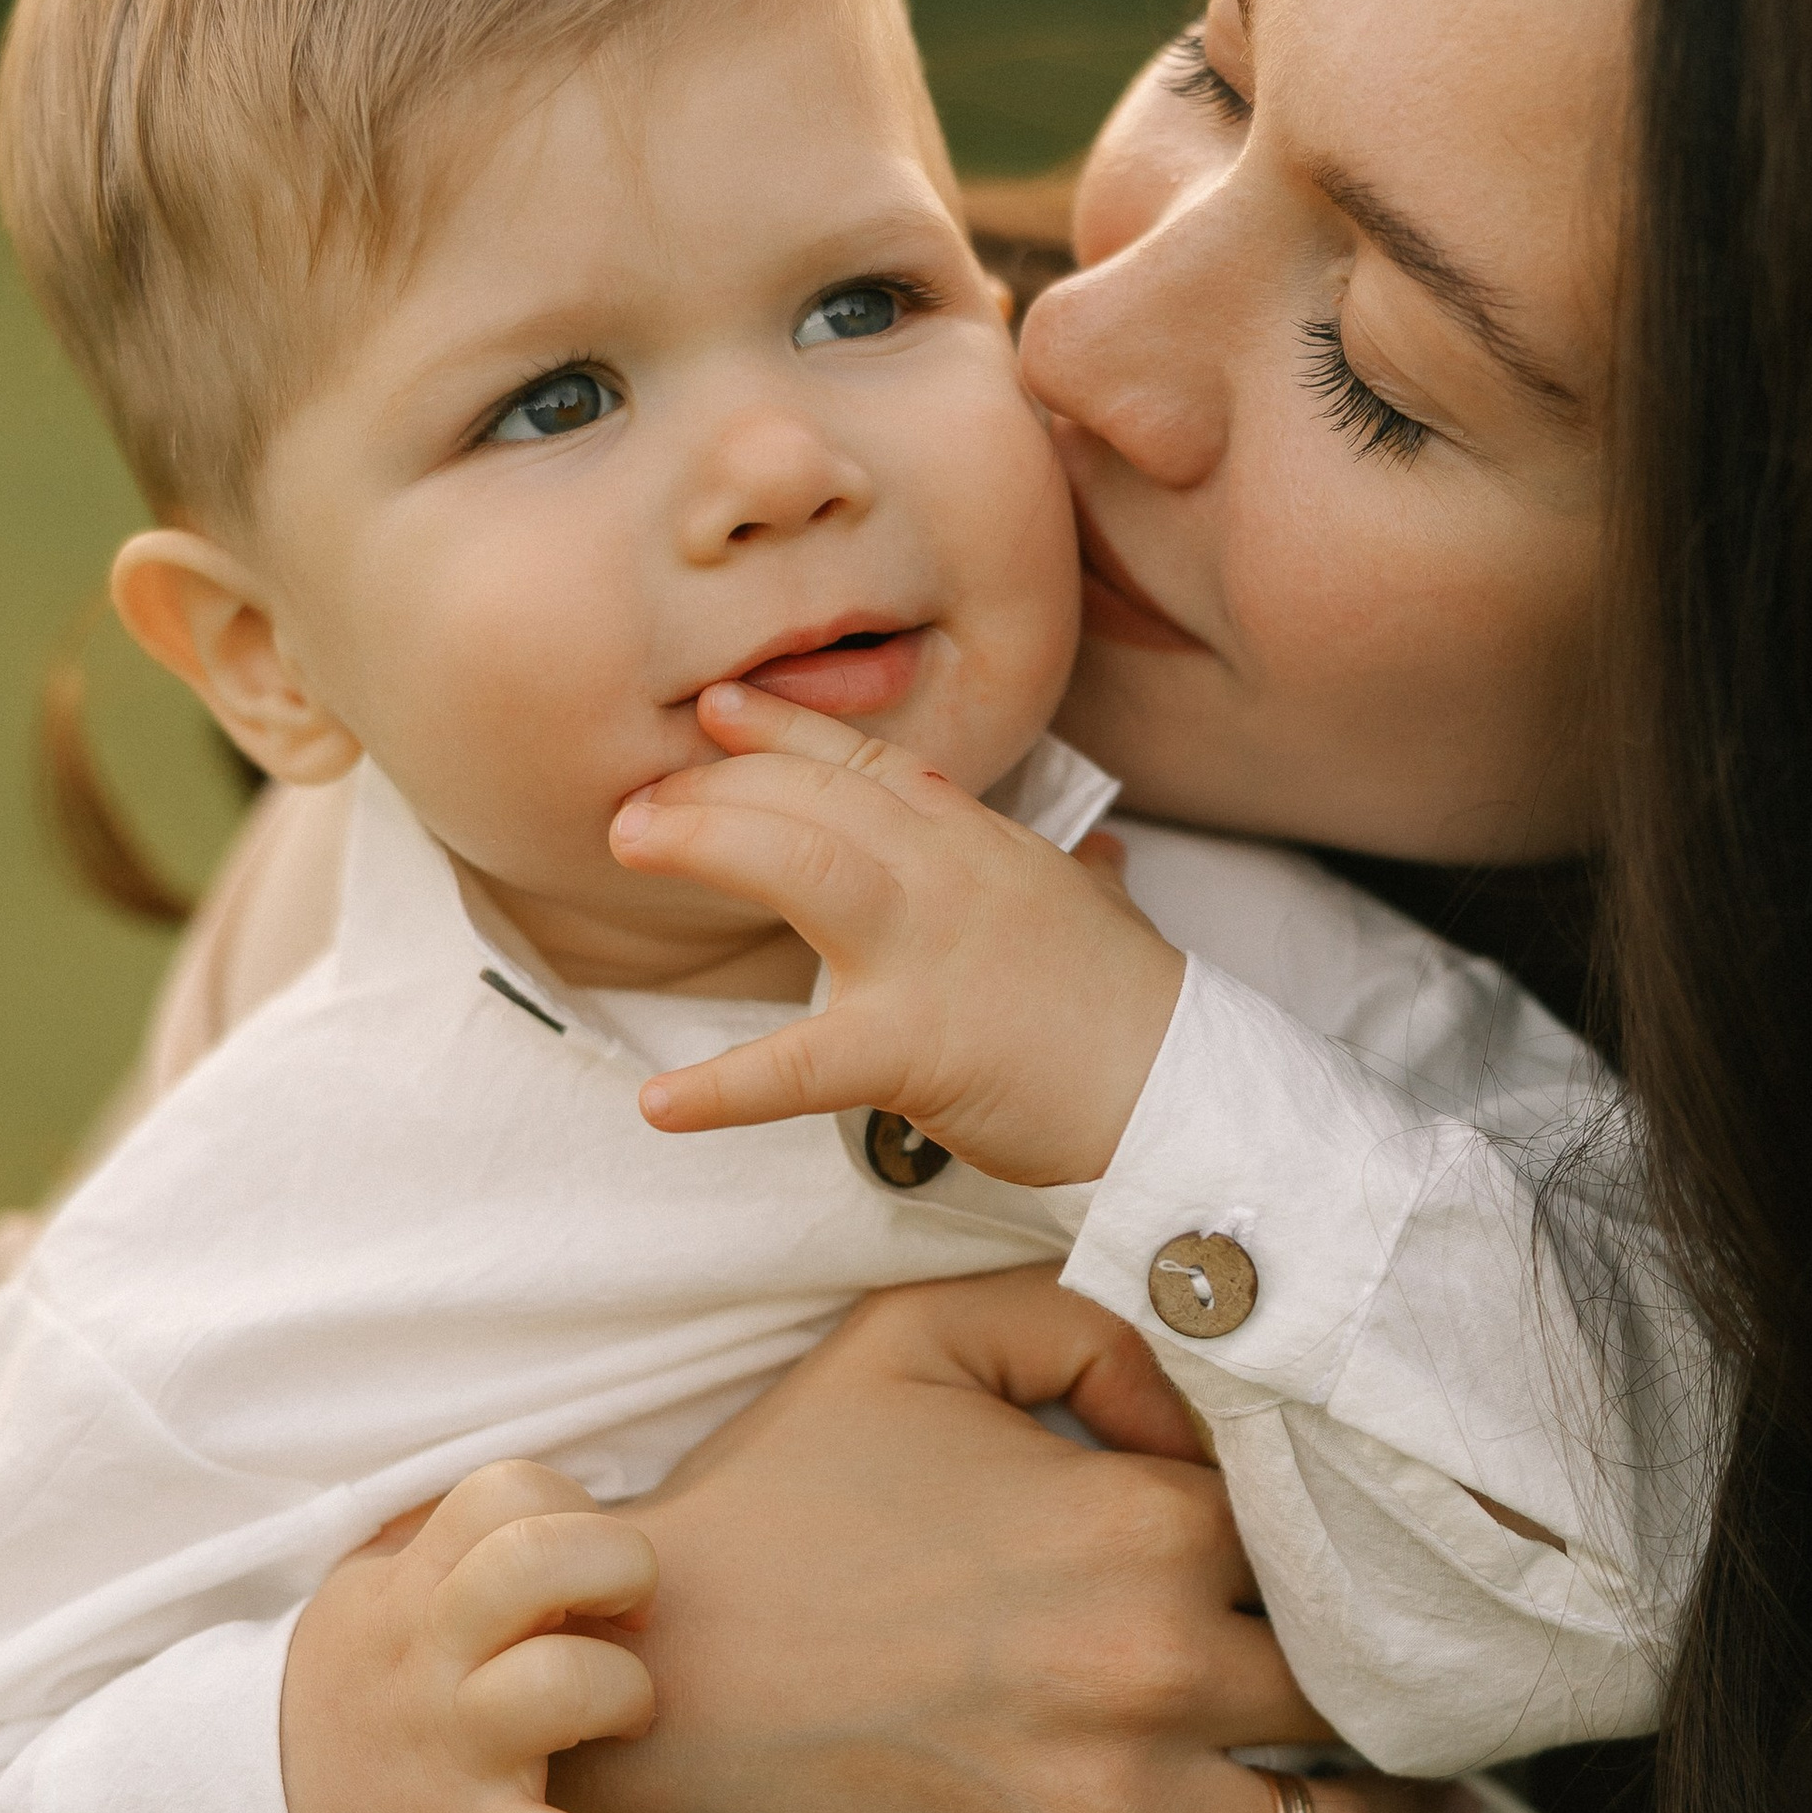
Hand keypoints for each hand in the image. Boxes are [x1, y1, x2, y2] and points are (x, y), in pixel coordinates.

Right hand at [280, 1461, 720, 1812]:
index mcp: (411, 1586)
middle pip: (537, 1562)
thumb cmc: (355, 1688)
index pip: (507, 1491)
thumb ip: (449, 1540)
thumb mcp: (370, 1590)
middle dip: (621, 1568)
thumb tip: (550, 1495)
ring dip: (629, 1693)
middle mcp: (430, 1656)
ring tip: (627, 1716)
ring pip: (563, 1686)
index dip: (574, 1507)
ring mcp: (451, 1751)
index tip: (584, 1560)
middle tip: (630, 1615)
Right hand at [554, 1268, 1473, 1812]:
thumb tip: (1207, 1386)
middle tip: (1442, 1676)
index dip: (1341, 1528)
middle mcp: (1158, 1672)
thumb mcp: (920, 1338)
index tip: (1367, 1536)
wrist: (639, 1673)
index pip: (1314, 1529)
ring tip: (1443, 1806)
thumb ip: (1090, 1320)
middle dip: (1402, 1678)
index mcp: (1145, 1524)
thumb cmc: (779, 1493)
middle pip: (1348, 1681)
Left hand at [612, 683, 1185, 1183]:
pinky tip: (659, 1104)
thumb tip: (1099, 859)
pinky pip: (800, 1066)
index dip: (787, 731)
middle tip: (635, 798)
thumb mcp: (1099, 913)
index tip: (718, 707)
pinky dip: (724, 1087)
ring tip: (630, 840)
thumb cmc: (1138, 1011)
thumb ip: (1078, 878)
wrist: (1181, 1088)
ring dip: (709, 842)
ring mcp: (929, 952)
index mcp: (980, 845)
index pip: (871, 766)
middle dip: (717, 786)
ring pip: (802, 866)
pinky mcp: (914, 1047)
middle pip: (816, 800)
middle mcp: (948, 875)